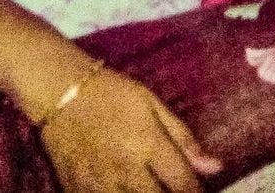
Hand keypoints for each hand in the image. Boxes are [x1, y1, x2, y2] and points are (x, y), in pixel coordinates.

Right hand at [39, 66, 220, 192]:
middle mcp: (126, 171)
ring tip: (150, 187)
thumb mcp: (152, 104)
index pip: (184, 186)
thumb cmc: (112, 92)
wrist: (60, 91)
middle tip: (175, 188)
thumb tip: (215, 166)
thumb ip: (183, 138)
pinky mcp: (78, 191)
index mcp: (148, 146)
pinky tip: (125, 190)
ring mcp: (101, 186)